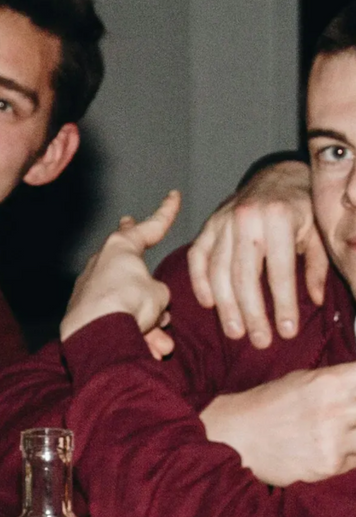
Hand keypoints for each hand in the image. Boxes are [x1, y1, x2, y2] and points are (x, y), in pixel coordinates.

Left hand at [59, 190, 181, 357]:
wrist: (98, 331)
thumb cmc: (129, 303)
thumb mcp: (159, 293)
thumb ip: (158, 294)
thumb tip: (152, 306)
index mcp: (122, 249)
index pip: (150, 227)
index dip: (166, 212)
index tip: (173, 196)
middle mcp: (102, 265)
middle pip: (124, 252)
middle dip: (132, 241)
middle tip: (128, 222)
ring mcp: (90, 288)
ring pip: (129, 302)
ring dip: (149, 324)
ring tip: (160, 343)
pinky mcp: (84, 313)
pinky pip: (118, 322)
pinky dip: (134, 335)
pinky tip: (148, 350)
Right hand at [186, 160, 322, 347]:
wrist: (277, 175)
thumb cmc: (302, 207)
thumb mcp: (318, 233)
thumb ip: (316, 267)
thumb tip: (314, 302)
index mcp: (279, 217)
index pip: (279, 271)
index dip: (283, 305)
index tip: (287, 332)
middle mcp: (247, 218)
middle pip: (244, 276)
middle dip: (252, 313)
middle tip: (260, 341)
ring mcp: (222, 221)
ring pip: (218, 271)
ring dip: (226, 306)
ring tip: (236, 332)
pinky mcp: (208, 225)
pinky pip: (197, 257)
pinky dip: (200, 282)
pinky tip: (209, 305)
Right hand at [201, 362, 355, 484]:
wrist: (233, 439)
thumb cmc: (265, 407)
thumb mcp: (301, 380)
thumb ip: (338, 382)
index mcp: (330, 382)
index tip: (354, 398)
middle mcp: (336, 409)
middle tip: (347, 418)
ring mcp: (334, 440)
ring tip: (338, 432)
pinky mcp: (329, 466)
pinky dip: (349, 456)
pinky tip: (328, 448)